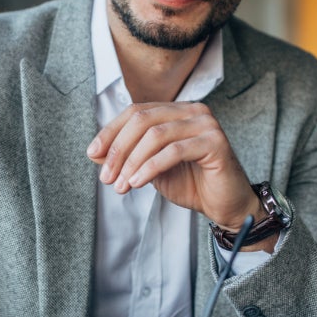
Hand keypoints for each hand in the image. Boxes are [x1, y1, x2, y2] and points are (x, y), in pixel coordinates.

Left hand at [87, 102, 260, 230]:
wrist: (224, 206)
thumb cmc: (191, 184)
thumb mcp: (149, 169)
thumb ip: (126, 157)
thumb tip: (95, 152)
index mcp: (176, 111)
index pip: (136, 112)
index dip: (111, 132)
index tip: (92, 154)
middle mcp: (192, 110)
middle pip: (143, 120)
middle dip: (119, 149)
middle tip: (106, 177)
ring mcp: (205, 123)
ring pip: (156, 135)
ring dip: (132, 162)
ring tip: (120, 186)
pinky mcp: (215, 141)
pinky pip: (173, 151)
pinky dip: (149, 168)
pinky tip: (137, 183)